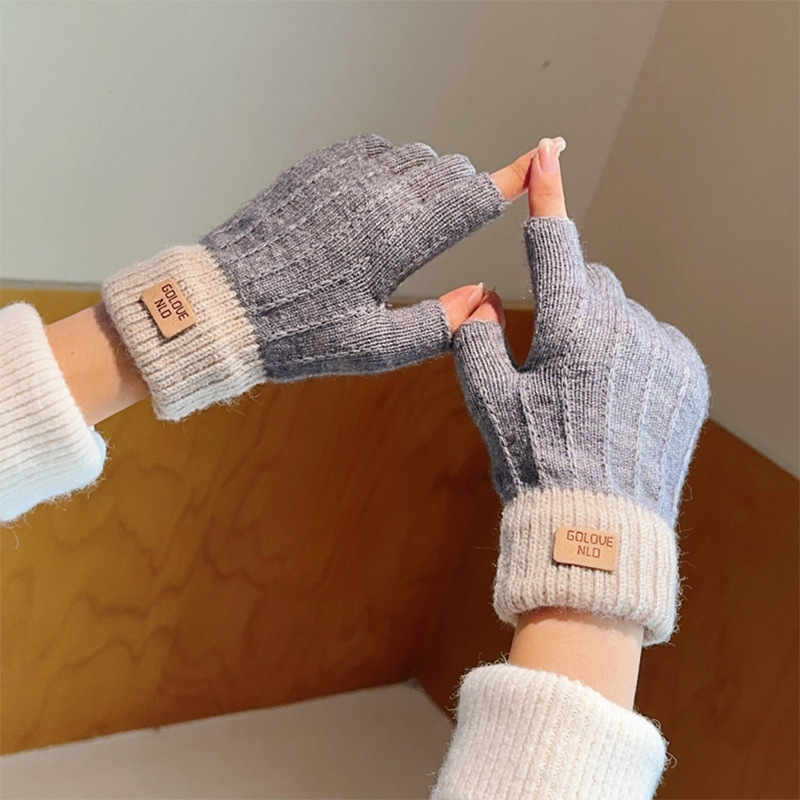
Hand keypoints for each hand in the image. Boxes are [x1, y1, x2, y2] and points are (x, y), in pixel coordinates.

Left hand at [102, 134, 509, 420]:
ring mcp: (344, 175)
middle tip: (463, 218)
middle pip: (448, 173)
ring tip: (417, 215)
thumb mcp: (377, 348)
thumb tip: (482, 297)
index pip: (472, 198)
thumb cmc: (302, 333)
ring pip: (412, 158)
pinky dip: (389, 168)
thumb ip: (440, 324)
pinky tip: (378, 196)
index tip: (538, 164)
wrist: (224, 305)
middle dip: (467, 192)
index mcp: (398, 237)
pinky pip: (372, 150)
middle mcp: (377, 193)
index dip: (511, 181)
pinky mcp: (316, 168)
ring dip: (428, 180)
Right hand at [452, 138, 709, 645]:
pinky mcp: (689, 375)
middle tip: (554, 359)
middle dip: (570, 302)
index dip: (545, 193)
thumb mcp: (488, 402)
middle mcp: (623, 327)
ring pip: (625, 312)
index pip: (553, 242)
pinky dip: (636, 355)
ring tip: (589, 394)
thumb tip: (480, 298)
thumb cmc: (536, 463)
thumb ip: (475, 338)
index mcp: (569, 327)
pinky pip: (657, 341)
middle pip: (591, 280)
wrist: (600, 528)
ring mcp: (663, 350)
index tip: (545, 153)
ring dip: (604, 332)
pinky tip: (620, 402)